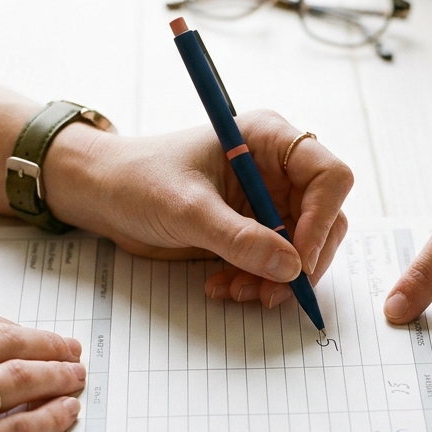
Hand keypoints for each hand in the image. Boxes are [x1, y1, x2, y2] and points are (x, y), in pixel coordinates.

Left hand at [45, 110, 353, 308]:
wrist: (103, 196)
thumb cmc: (138, 180)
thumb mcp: (187, 208)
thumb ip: (238, 238)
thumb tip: (291, 267)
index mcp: (269, 139)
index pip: (329, 176)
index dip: (323, 219)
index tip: (299, 260)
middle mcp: (277, 169)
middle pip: (325, 219)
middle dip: (300, 261)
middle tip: (273, 292)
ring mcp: (267, 201)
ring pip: (301, 249)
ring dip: (277, 279)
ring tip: (236, 292)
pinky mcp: (252, 230)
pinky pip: (275, 264)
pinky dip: (257, 282)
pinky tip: (223, 287)